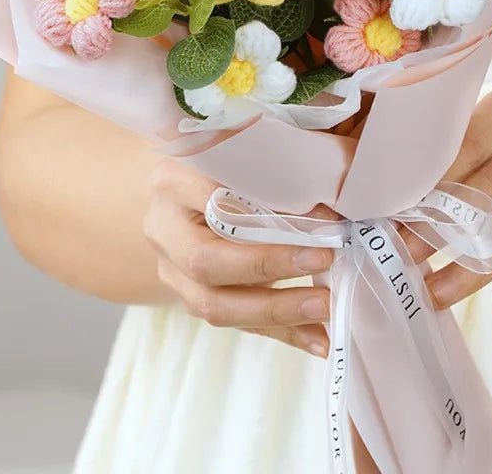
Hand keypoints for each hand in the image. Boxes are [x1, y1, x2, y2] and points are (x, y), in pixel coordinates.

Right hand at [143, 159, 334, 356]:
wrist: (184, 192)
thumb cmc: (222, 165)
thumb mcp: (239, 153)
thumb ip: (273, 172)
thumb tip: (329, 209)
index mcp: (171, 181)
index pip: (213, 197)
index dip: (265, 211)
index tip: (321, 216)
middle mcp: (163, 228)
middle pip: (204, 260)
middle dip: (268, 266)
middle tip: (322, 260)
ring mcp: (172, 270)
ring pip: (214, 304)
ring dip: (275, 310)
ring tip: (324, 306)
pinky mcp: (192, 298)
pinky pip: (238, 323)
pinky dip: (282, 332)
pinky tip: (318, 338)